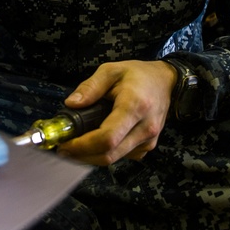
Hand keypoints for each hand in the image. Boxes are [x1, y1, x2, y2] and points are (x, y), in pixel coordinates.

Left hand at [57, 60, 177, 165]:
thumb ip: (90, 87)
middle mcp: (145, 128)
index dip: (83, 146)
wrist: (166, 82)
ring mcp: (148, 140)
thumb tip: (71, 104)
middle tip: (64, 148)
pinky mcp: (147, 146)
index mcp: (135, 106)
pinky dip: (104, 153)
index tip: (65, 144)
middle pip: (109, 155)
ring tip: (75, 144)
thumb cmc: (139, 75)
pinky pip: (121, 157)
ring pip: (114, 159)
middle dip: (82, 155)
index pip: (107, 138)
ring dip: (91, 156)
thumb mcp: (111, 70)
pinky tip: (95, 143)